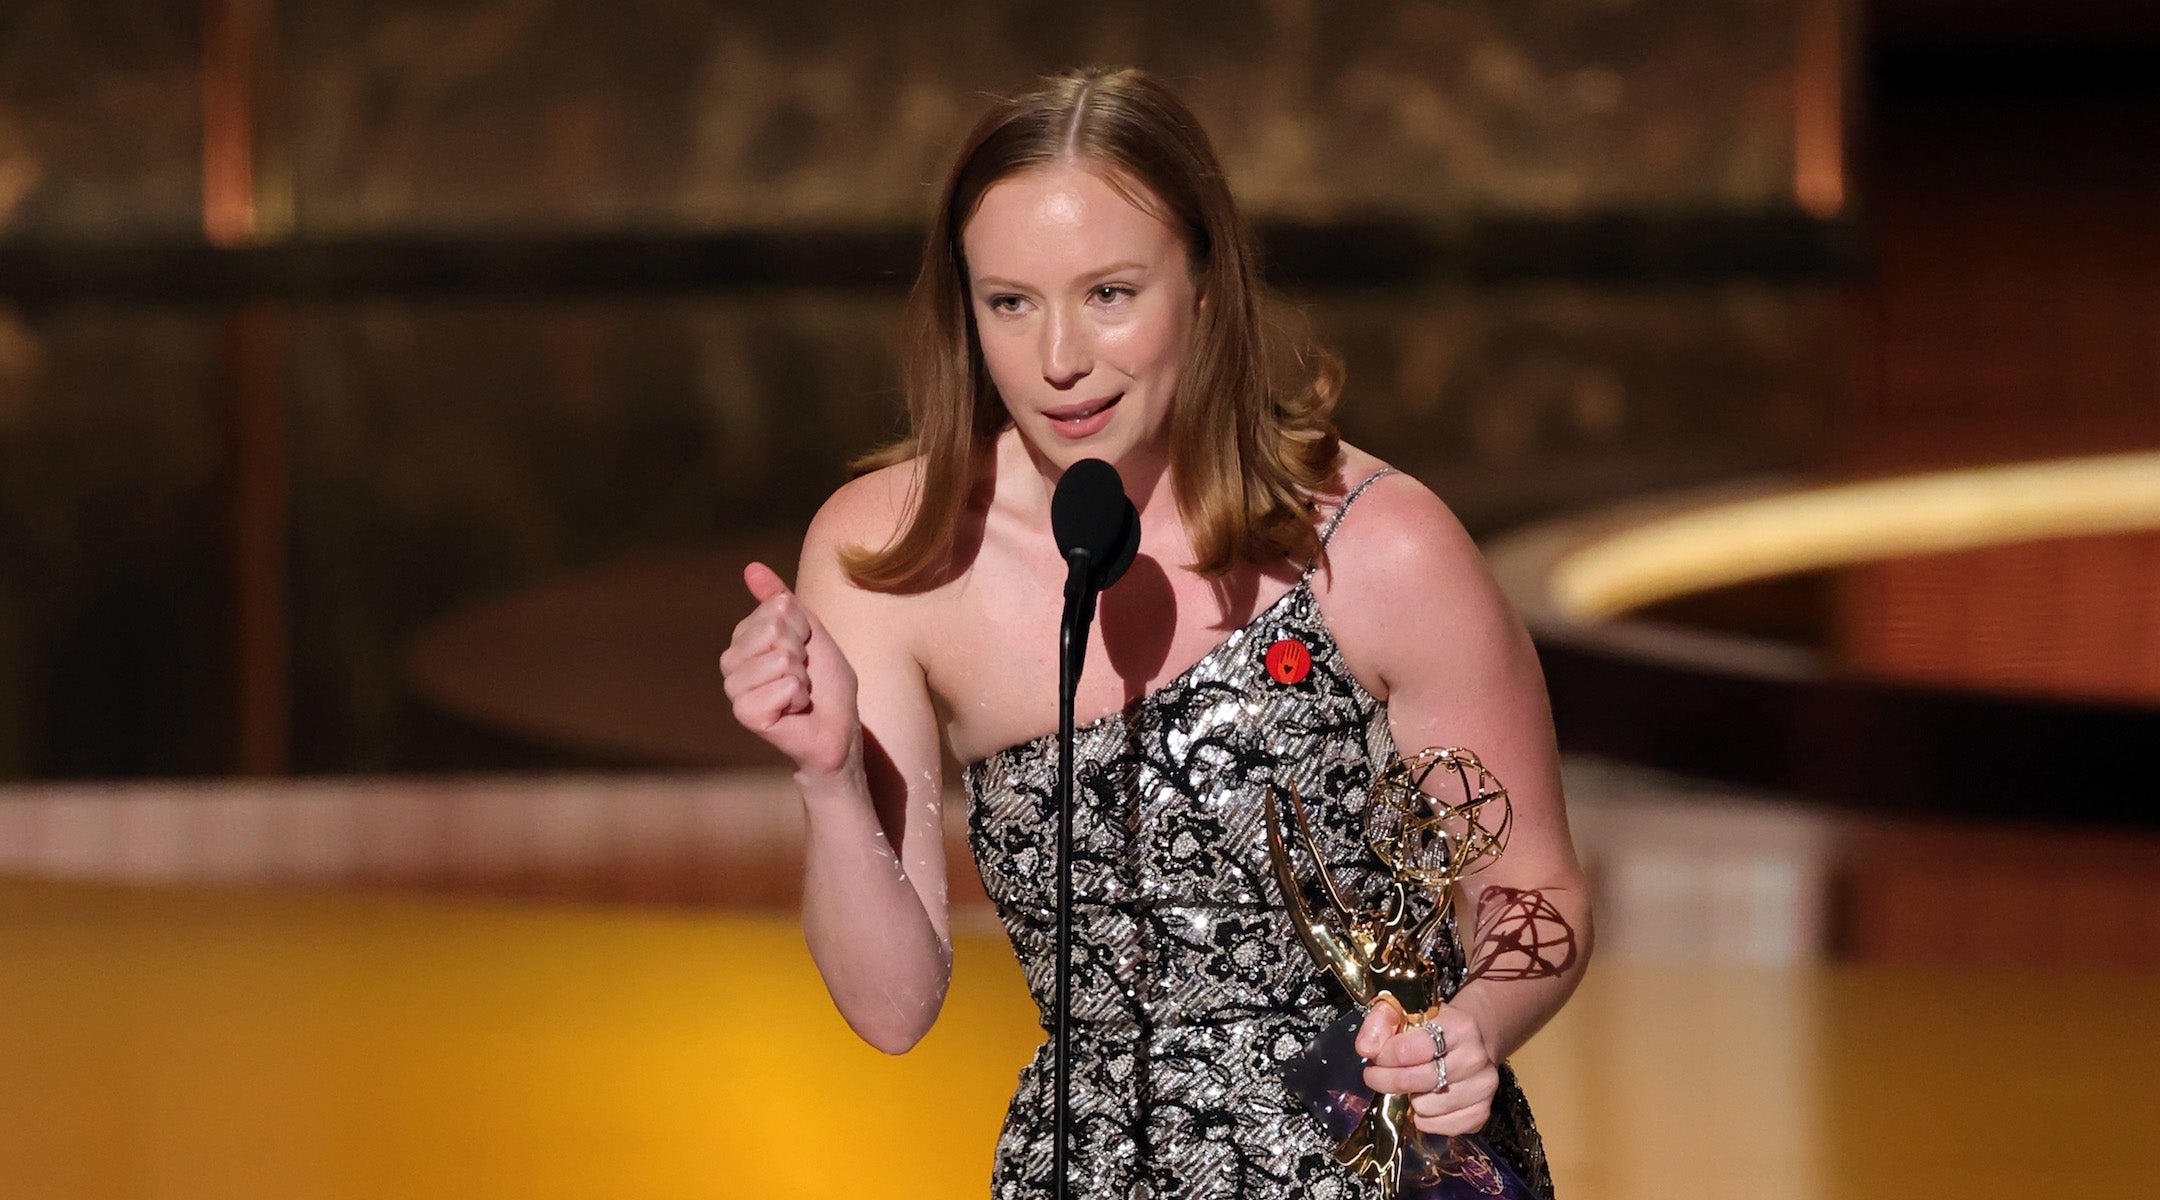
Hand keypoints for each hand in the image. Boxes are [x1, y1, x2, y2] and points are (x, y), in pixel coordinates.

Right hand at [720, 561, 860, 780]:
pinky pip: (783, 686)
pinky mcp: (745, 713)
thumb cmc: (824, 683)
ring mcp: (735, 688)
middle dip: (801, 652)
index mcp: (744, 638)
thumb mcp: (811, 632)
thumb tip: (751, 567)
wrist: (836, 729)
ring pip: (780, 659)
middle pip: (773, 630)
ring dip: (802, 678)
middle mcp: (731, 661)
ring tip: (798, 693)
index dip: (802, 628)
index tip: (805, 651)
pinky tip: (793, 710)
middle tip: (803, 674)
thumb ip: (781, 600)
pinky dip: (799, 698)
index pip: (775, 608)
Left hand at [1356, 997, 1497, 1137]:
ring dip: (1409, 1099)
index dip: (1383, 1056)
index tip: (1376, 1057)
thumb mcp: (1406, 1011)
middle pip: (1414, 1081)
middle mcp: (1476, 1058)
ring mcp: (1483, 1088)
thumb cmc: (1433, 1027)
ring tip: (1411, 1084)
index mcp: (1460, 1027)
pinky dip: (1424, 1119)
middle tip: (1377, 1075)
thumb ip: (1380, 1022)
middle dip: (1385, 1080)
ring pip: (1425, 1107)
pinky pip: (1438, 1127)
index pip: (1407, 1050)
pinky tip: (1425, 1099)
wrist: (1472, 1041)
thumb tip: (1366, 1048)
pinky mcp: (1481, 1113)